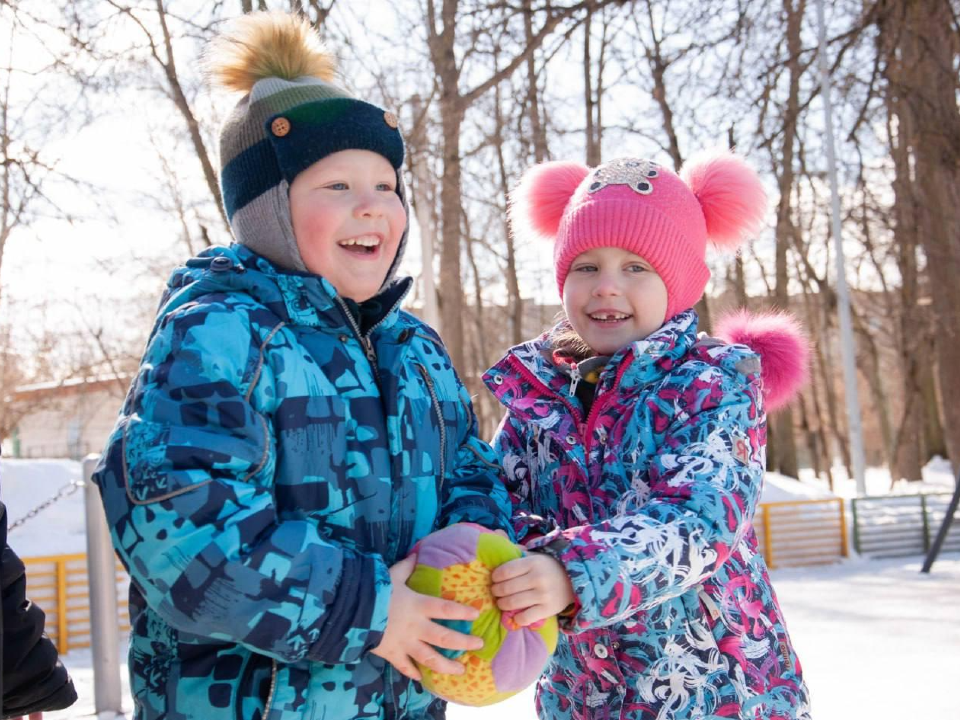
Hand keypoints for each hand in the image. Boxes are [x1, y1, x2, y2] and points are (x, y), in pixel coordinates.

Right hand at [371, 554, 483, 680]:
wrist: (352, 611)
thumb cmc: (374, 591)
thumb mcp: (392, 575)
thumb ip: (406, 567)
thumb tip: (417, 554)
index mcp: (418, 606)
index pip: (446, 609)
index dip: (462, 612)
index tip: (476, 615)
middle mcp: (416, 627)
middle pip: (445, 638)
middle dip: (463, 643)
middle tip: (478, 645)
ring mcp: (404, 643)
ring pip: (430, 658)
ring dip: (447, 665)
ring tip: (461, 670)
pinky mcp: (391, 654)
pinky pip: (404, 666)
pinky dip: (413, 673)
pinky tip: (422, 679)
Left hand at [491, 553, 574, 626]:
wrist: (574, 580)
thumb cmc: (547, 567)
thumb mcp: (534, 555)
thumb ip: (515, 548)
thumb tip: (496, 533)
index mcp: (533, 562)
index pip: (505, 571)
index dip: (495, 577)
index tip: (494, 579)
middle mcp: (538, 578)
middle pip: (506, 588)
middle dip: (496, 592)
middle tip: (495, 592)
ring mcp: (543, 595)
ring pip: (512, 603)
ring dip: (502, 604)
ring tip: (502, 602)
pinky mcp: (548, 610)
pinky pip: (525, 618)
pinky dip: (516, 618)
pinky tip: (515, 615)